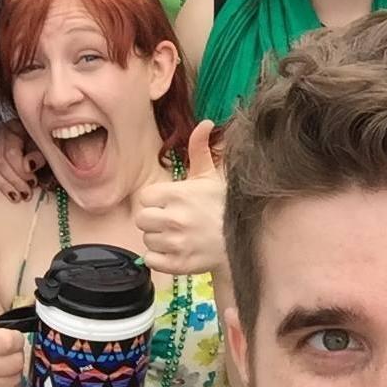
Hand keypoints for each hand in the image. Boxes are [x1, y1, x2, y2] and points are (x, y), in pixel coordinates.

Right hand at [0, 119, 42, 201]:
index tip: (33, 182)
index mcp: (14, 128)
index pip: (11, 153)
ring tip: (16, 196)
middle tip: (26, 194)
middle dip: (14, 181)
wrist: (28, 138)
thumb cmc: (37, 142)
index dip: (22, 171)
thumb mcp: (43, 146)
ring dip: (3, 184)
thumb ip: (38, 155)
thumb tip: (29, 166)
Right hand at [0, 322, 25, 386]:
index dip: (17, 339)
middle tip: (10, 353)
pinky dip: (9, 386)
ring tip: (4, 366)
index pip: (7, 341)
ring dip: (15, 371)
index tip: (15, 338)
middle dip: (17, 354)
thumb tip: (20, 326)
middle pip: (14, 361)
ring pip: (14, 379)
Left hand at [134, 120, 225, 275]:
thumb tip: (205, 122)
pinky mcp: (178, 264)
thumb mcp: (212, 176)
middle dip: (154, 220)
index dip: (156, 201)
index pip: (145, 198)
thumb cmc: (225, 206)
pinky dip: (160, 258)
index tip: (171, 204)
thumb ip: (200, 149)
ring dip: (159, 239)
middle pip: (142, 219)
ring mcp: (176, 243)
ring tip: (179, 236)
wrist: (244, 241)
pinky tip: (176, 250)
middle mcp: (174, 218)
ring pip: (147, 240)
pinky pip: (151, 260)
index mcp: (178, 194)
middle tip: (173, 221)